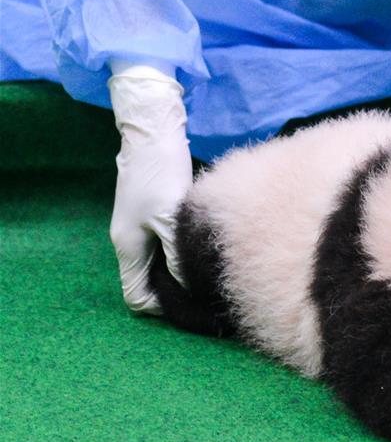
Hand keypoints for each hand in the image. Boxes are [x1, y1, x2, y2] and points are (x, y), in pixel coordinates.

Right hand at [108, 60, 191, 313]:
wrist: (154, 133)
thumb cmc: (159, 172)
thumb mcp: (170, 219)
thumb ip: (177, 257)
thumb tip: (188, 288)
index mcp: (128, 248)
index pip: (137, 298)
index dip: (164, 308)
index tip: (193, 305)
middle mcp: (130, 243)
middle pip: (150, 285)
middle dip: (176, 294)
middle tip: (209, 292)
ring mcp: (140, 230)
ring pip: (160, 268)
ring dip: (182, 274)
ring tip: (211, 274)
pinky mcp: (154, 217)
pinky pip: (166, 249)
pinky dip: (182, 256)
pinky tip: (205, 251)